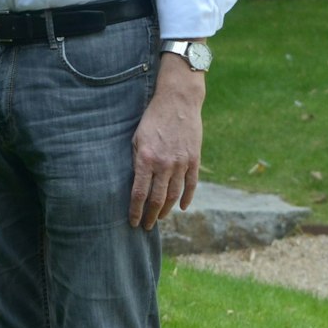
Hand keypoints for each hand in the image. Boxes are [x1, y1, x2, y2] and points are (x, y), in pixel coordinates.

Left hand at [130, 51, 204, 228]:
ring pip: (173, 195)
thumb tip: (136, 183)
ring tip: (159, 218)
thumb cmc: (152, 119)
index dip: (136, 211)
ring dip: (166, 210)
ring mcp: (181, 163)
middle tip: (146, 226)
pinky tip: (181, 207)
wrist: (178, 102)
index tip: (133, 222)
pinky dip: (186, 198)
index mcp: (146, 159)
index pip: (139, 193)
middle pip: (157, 199)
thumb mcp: (137, 138)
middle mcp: (164, 164)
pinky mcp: (194, 160)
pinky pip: (191, 185)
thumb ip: (136, 161)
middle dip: (150, 216)